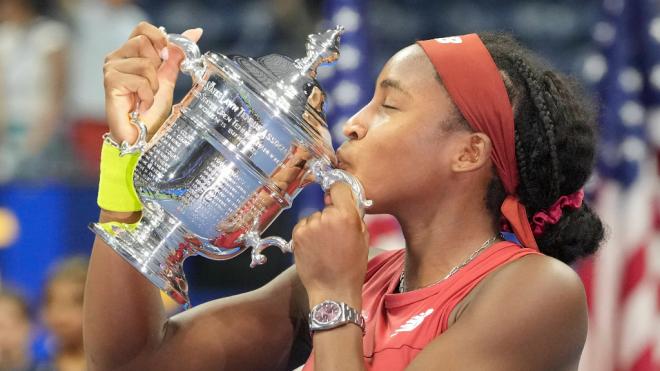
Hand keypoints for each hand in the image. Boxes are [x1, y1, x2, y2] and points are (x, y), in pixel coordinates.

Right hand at [103, 22, 202, 142]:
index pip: (142, 28)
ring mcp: (111, 69)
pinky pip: (141, 81)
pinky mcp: (111, 82)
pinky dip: (148, 95)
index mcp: (129, 53)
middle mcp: (116, 57)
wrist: (142, 134)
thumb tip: (195, 33)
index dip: (159, 39)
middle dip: (157, 66)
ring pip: (145, 63)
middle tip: (152, 85)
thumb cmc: (152, 110)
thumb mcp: (168, 78)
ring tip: (147, 98)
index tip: (166, 57)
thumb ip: (176, 55)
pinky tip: (141, 105)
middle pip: (143, 42)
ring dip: (153, 85)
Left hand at [292, 182, 368, 307]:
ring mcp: (310, 226)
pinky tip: (315, 248)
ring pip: (314, 216)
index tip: (338, 197)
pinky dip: (308, 233)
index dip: (339, 192)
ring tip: (324, 245)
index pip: (339, 187)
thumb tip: (347, 201)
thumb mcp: (363, 238)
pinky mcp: (297, 235)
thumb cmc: (352, 267)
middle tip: (335, 234)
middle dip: (330, 215)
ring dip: (318, 225)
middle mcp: (326, 217)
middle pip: (327, 205)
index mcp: (346, 216)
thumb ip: (355, 216)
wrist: (333, 289)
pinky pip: (304, 226)